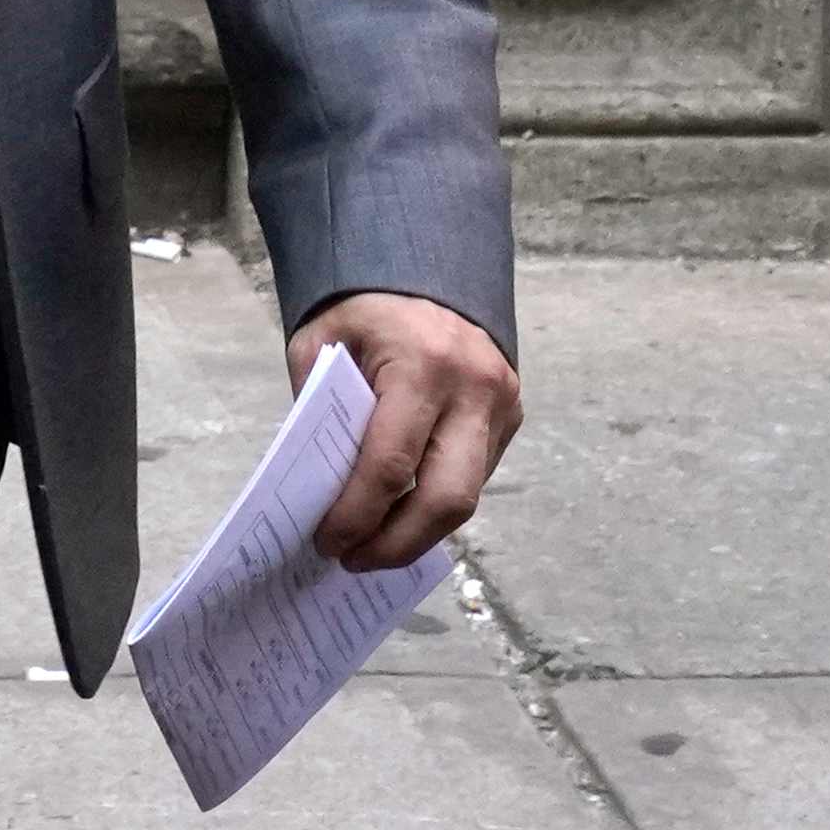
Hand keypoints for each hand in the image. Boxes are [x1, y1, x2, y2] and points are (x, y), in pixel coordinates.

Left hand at [285, 291, 519, 572]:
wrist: (427, 267)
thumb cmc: (362, 309)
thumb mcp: (321, 345)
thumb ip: (321, 412)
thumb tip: (318, 492)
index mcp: (423, 364)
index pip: (391, 464)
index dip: (358, 514)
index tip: (326, 541)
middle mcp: (475, 389)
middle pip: (447, 498)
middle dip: (397, 543)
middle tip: (353, 561)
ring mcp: (502, 405)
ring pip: (468, 497)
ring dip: (418, 533)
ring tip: (371, 549)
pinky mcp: (511, 416)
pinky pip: (474, 476)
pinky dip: (435, 503)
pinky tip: (400, 515)